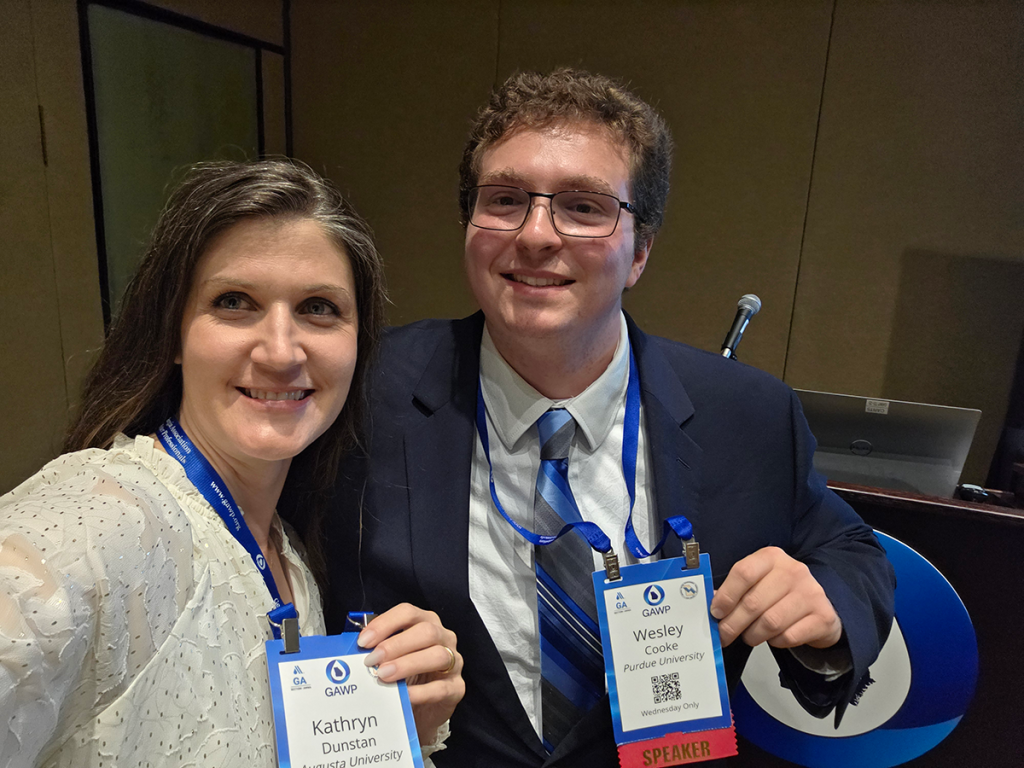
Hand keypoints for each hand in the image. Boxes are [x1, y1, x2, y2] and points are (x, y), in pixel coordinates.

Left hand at [357, 603, 464, 744]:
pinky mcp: (457, 688)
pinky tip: (404, 696)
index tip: (364, 641)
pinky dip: (421, 692)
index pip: (408, 613)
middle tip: (372, 660)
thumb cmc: (404, 678)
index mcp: (425, 623)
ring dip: (407, 664)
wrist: (421, 711)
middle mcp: (443, 638)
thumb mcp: (391, 658)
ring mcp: (454, 662)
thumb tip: (353, 649)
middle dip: (396, 645)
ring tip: (384, 675)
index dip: (385, 624)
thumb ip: (378, 649)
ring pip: (437, 655)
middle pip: (426, 631)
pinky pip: (442, 687)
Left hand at [709, 547, 841, 649]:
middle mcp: (793, 571)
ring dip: (753, 635)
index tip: (716, 612)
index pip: (744, 572)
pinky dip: (775, 642)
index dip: (726, 595)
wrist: (821, 605)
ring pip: (770, 622)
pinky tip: (773, 638)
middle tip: (724, 635)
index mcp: (771, 558)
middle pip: (753, 602)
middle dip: (733, 623)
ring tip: (748, 636)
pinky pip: (789, 636)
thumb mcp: (759, 581)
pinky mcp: (822, 616)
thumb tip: (713, 606)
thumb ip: (737, 589)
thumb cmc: (781, 593)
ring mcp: (810, 593)